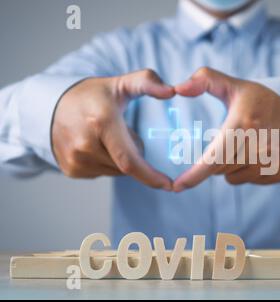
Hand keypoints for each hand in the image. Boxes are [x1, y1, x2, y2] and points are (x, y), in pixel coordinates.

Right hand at [52, 69, 173, 189]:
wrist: (51, 106)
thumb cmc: (93, 95)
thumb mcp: (121, 83)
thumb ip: (148, 82)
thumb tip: (171, 91)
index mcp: (101, 122)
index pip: (130, 160)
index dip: (151, 176)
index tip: (169, 185)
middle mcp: (85, 144)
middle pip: (126, 165)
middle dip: (134, 153)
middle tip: (127, 134)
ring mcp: (76, 159)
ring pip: (116, 171)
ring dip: (121, 159)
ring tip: (107, 136)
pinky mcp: (71, 170)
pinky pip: (102, 172)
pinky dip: (108, 163)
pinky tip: (97, 145)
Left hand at [173, 67, 279, 191]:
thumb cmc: (259, 100)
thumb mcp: (233, 86)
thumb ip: (204, 80)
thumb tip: (178, 88)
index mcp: (244, 124)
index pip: (213, 159)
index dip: (194, 176)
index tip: (177, 187)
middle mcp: (261, 145)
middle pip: (220, 169)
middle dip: (215, 160)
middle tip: (226, 141)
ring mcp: (275, 160)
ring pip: (233, 178)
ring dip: (230, 166)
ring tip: (245, 145)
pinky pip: (251, 181)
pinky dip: (248, 171)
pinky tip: (259, 153)